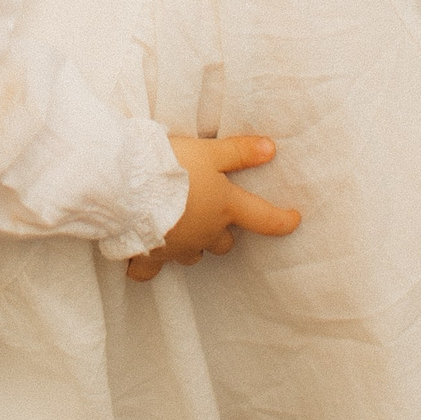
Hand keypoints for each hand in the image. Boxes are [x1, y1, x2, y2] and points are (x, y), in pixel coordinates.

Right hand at [124, 134, 300, 282]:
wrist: (127, 187)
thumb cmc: (171, 166)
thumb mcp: (208, 152)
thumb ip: (239, 152)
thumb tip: (271, 149)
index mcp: (224, 208)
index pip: (263, 219)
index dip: (282, 220)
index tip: (293, 220)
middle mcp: (205, 233)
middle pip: (224, 243)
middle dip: (221, 232)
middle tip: (210, 213)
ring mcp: (178, 248)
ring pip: (193, 255)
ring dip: (191, 243)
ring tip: (177, 225)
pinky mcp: (150, 256)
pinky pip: (150, 270)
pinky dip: (149, 263)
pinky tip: (142, 254)